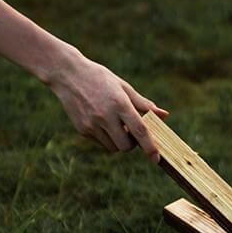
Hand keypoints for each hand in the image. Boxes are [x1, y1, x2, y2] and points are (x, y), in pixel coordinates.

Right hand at [47, 51, 167, 162]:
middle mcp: (105, 116)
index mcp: (120, 104)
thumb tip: (164, 115)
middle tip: (131, 131)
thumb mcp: (124, 87)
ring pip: (113, 147)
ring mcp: (92, 124)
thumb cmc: (100, 78)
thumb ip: (144, 104)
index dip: (150, 147)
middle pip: (126, 146)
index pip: (140, 131)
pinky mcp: (82, 129)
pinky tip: (101, 120)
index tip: (156, 158)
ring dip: (119, 141)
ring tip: (115, 124)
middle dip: (132, 144)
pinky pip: (101, 142)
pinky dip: (106, 137)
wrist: (67, 74)